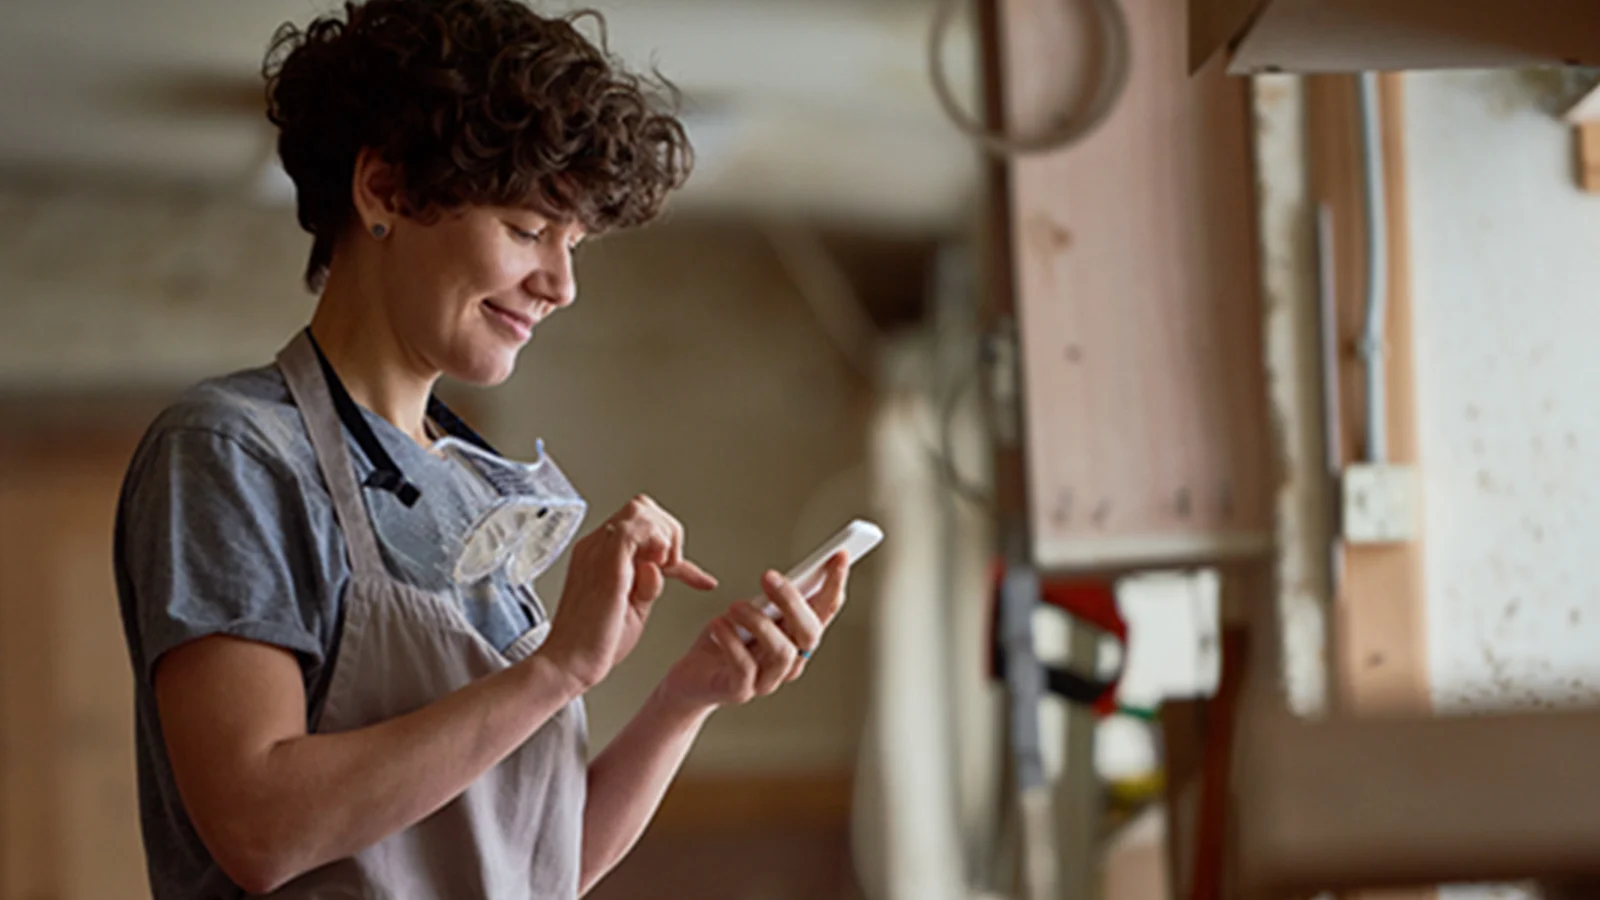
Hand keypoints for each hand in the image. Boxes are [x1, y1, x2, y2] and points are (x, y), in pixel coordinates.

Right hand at [540, 495, 717, 688]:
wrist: (568, 664)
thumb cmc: (594, 644)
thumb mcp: (633, 608)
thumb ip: (647, 584)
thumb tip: (658, 567)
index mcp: (599, 556)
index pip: (643, 531)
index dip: (677, 549)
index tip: (700, 579)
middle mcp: (596, 547)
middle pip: (642, 509)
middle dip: (670, 533)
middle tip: (674, 568)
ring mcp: (597, 550)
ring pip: (641, 509)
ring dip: (665, 535)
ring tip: (667, 566)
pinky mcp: (606, 562)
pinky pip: (635, 525)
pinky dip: (657, 539)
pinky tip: (661, 564)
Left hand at [658, 552, 849, 712]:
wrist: (689, 678)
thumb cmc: (723, 640)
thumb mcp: (749, 612)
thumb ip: (770, 601)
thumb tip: (786, 578)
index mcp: (796, 637)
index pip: (825, 611)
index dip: (835, 584)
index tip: (838, 555)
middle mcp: (789, 661)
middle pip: (810, 634)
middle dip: (793, 602)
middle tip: (768, 577)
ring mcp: (767, 680)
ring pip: (782, 652)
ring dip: (758, 622)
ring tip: (734, 607)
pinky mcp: (741, 691)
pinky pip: (745, 667)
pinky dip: (731, 641)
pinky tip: (717, 625)